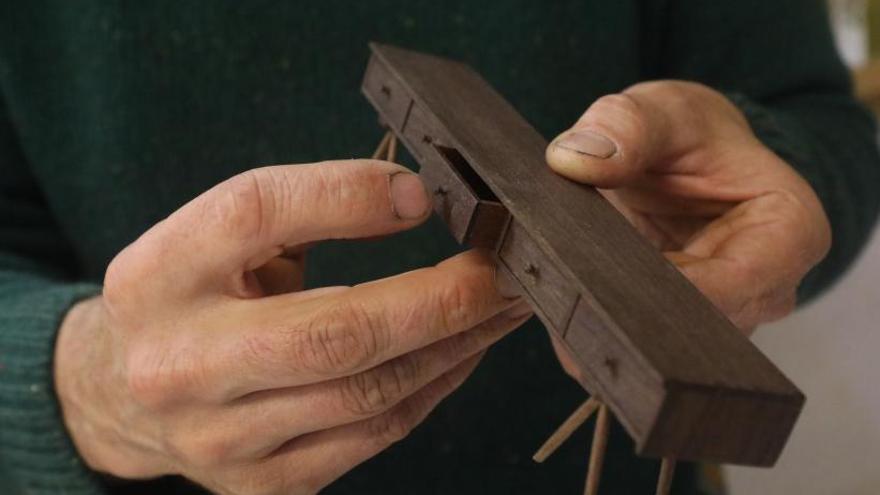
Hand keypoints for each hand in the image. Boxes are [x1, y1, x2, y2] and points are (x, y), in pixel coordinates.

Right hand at [54, 160, 530, 493]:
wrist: (127, 395)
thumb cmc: (194, 296)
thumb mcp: (219, 237)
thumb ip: (304, 206)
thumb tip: (416, 198)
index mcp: (159, 275)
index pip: (256, 213)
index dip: (348, 196)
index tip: (424, 194)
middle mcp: (180, 365)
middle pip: (336, 333)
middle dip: (440, 301)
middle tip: (502, 271)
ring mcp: (222, 439)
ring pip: (371, 394)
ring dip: (454, 346)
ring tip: (501, 307)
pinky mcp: (263, 485)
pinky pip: (375, 436)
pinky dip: (432, 389)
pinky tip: (461, 352)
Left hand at [544, 81, 829, 374]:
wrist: (678, 158)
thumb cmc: (688, 134)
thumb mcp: (660, 110)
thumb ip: (625, 125)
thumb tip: (578, 160)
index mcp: (787, 232)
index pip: (736, 286)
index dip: (667, 292)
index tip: (604, 280)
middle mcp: (763, 290)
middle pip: (698, 330)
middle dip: (631, 313)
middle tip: (567, 288)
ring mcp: (720, 316)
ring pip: (662, 347)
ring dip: (609, 324)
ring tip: (561, 288)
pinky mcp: (676, 329)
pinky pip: (633, 346)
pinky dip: (593, 328)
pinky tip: (562, 300)